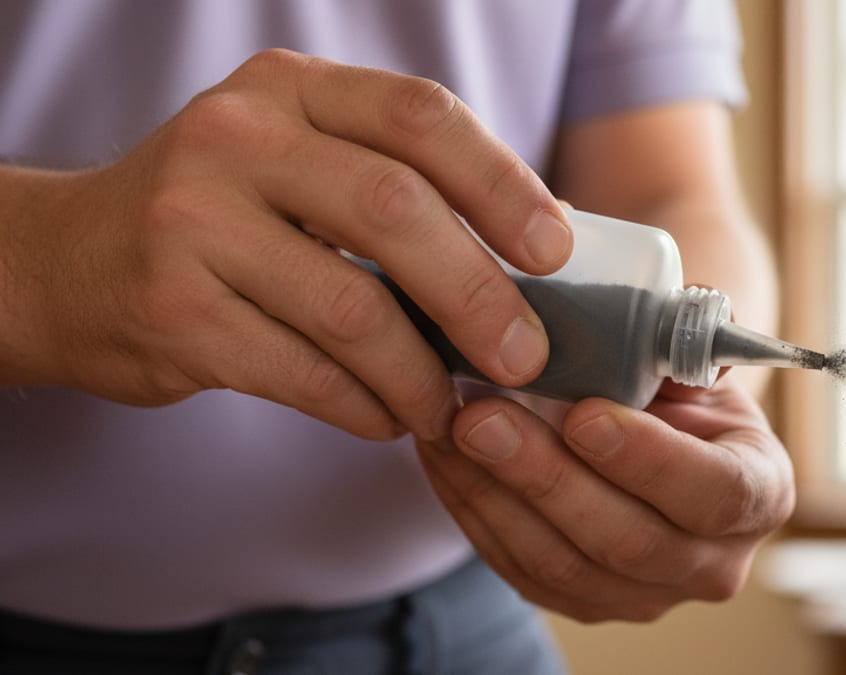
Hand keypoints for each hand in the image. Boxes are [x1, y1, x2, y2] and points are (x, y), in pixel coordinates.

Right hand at [0, 49, 571, 440]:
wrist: (69, 263)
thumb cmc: (223, 215)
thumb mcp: (296, 160)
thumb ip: (394, 183)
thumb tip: (533, 258)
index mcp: (289, 89)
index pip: (420, 117)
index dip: (503, 184)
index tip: (555, 252)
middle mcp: (237, 139)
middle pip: (399, 211)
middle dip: (481, 295)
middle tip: (526, 358)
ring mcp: (194, 222)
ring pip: (355, 309)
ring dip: (422, 375)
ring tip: (449, 407)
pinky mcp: (174, 311)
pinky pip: (306, 373)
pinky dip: (364, 406)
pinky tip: (386, 418)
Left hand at [416, 378, 795, 621]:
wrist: (660, 443)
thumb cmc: (682, 395)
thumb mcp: (699, 366)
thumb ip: (684, 348)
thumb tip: (658, 314)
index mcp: (758, 495)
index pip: (713, 494)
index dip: (648, 460)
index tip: (584, 413)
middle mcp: (710, 563)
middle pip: (627, 541)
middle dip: (547, 477)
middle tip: (483, 418)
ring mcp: (643, 596)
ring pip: (561, 563)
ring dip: (495, 495)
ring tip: (450, 429)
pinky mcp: (581, 603)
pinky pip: (518, 568)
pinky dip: (473, 511)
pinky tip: (441, 457)